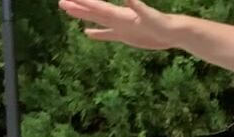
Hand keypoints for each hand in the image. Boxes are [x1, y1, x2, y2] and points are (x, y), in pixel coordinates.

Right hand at [58, 0, 177, 49]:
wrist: (172, 32)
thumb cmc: (162, 23)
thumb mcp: (149, 16)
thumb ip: (137, 6)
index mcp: (120, 14)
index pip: (97, 6)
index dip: (83, 2)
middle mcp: (118, 18)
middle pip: (93, 11)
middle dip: (77, 7)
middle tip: (61, 2)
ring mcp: (121, 27)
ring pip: (97, 21)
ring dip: (83, 17)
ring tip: (69, 12)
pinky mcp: (126, 36)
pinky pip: (108, 35)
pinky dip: (98, 34)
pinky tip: (87, 33)